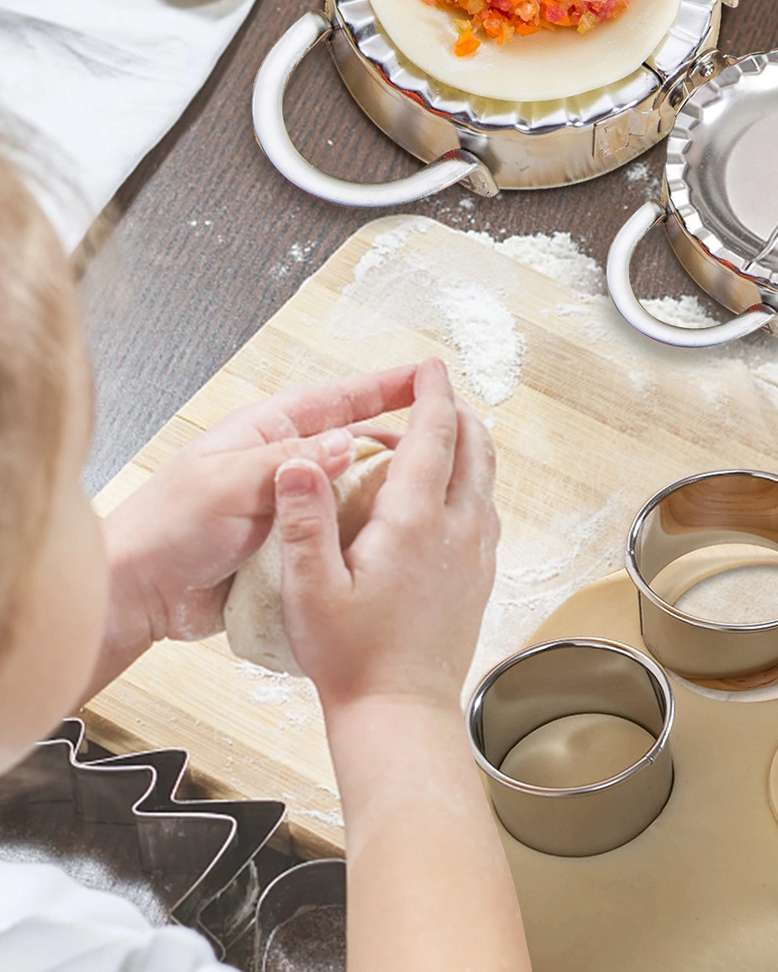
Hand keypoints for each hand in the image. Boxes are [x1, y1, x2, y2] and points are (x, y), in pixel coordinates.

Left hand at [99, 367, 425, 665]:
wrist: (138, 593)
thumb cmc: (165, 528)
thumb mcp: (228, 484)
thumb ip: (288, 464)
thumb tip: (346, 443)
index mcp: (265, 433)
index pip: (337, 399)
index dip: (384, 387)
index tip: (427, 377)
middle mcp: (282, 465)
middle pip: (354, 443)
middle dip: (399, 440)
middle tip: (445, 443)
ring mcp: (289, 507)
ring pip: (353, 491)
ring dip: (387, 493)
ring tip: (430, 497)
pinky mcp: (292, 546)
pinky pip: (340, 533)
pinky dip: (367, 536)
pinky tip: (395, 543)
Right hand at [273, 359, 497, 714]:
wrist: (400, 711)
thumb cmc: (350, 657)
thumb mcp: (309, 587)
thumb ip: (304, 519)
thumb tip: (299, 460)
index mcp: (415, 522)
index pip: (434, 436)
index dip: (432, 394)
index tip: (429, 367)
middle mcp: (458, 530)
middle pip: (474, 448)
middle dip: (457, 412)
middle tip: (435, 393)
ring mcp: (477, 554)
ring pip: (486, 479)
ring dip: (469, 447)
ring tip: (442, 434)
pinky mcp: (481, 577)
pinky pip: (486, 512)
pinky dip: (472, 484)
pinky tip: (449, 495)